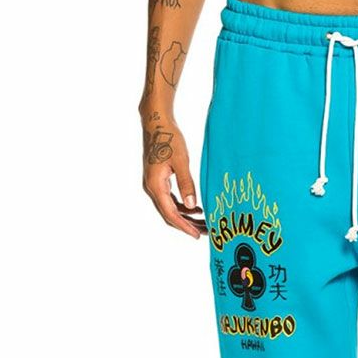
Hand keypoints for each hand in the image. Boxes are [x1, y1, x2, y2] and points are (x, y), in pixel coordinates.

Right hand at [141, 110, 206, 238]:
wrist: (157, 122)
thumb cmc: (169, 138)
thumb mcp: (181, 161)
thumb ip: (187, 184)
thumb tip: (192, 206)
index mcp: (155, 186)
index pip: (170, 214)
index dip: (184, 226)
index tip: (197, 235)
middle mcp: (152, 189)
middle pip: (169, 215)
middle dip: (186, 225)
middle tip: (205, 232)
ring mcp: (154, 185)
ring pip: (170, 209)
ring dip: (186, 217)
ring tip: (203, 223)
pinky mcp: (158, 181)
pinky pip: (170, 200)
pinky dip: (182, 207)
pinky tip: (196, 209)